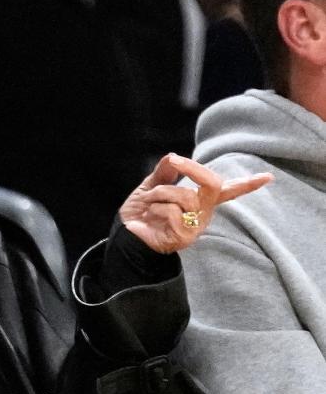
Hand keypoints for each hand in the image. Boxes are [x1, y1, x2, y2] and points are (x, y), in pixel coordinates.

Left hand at [119, 153, 270, 253]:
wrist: (124, 236)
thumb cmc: (140, 214)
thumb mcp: (150, 188)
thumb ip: (164, 173)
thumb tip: (172, 156)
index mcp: (199, 201)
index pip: (227, 191)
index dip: (247, 184)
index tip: (268, 177)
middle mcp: (202, 213)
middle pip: (214, 185)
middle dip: (193, 168)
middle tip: (175, 161)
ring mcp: (196, 226)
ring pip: (186, 195)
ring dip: (160, 193)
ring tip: (148, 202)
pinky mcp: (185, 236)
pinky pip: (173, 211)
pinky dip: (155, 207)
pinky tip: (149, 216)